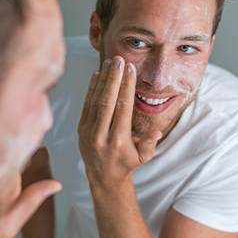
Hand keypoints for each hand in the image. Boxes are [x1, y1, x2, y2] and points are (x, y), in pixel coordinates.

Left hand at [77, 56, 161, 187]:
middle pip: (108, 100)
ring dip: (103, 80)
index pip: (123, 107)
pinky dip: (91, 88)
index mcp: (118, 140)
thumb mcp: (143, 157)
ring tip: (109, 62)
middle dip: (114, 78)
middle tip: (119, 60)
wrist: (103, 177)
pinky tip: (97, 74)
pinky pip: (86, 105)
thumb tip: (156, 132)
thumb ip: (149, 143)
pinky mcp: (80, 129)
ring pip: (96, 100)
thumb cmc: (128, 163)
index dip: (127, 86)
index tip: (130, 69)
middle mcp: (101, 135)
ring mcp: (88, 132)